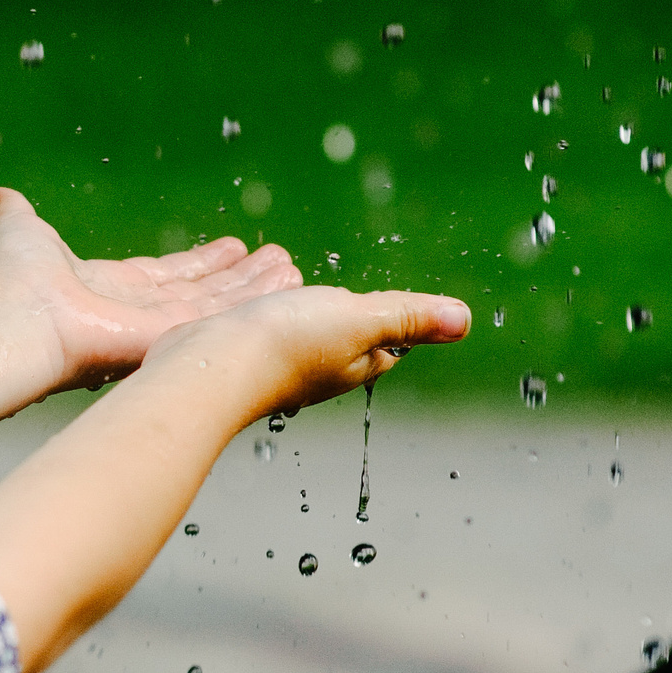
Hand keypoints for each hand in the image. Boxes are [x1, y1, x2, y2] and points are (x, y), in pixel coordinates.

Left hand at [0, 186, 304, 394]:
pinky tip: (288, 285)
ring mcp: (158, 329)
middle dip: (240, 280)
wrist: (18, 322)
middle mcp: (137, 312)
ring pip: (220, 306)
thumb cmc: (13, 281)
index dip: (201, 264)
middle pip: (201, 293)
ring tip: (292, 270)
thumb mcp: (18, 228)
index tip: (233, 249)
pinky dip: (256, 301)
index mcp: (107, 287)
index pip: (166, 275)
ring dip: (257, 288)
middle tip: (278, 262)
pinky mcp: (175, 336)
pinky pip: (224, 317)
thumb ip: (10, 210)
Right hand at [139, 284, 472, 426]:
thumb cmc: (285, 345)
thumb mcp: (360, 319)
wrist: (207, 367)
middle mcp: (314, 371)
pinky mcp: (234, 356)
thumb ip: (408, 317)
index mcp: (351, 364)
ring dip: (299, 318)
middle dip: (347, 325)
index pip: (385, 349)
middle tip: (350, 305)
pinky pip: (256, 334)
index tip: (399, 315)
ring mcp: (272, 367)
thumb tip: (464, 321)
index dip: (395, 331)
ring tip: (299, 301)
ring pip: (296, 339)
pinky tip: (249, 313)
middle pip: (341, 346)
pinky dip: (260, 320)